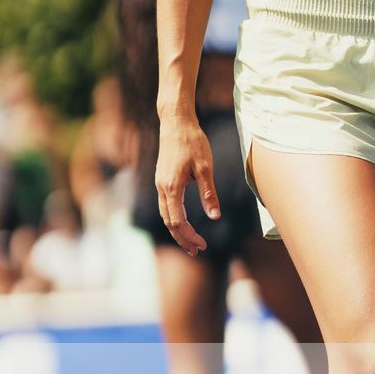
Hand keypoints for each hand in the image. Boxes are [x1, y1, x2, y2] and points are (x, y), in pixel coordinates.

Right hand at [155, 113, 220, 254]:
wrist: (176, 122)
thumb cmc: (192, 142)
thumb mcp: (205, 167)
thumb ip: (209, 193)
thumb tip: (215, 216)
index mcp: (171, 187)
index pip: (177, 222)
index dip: (190, 236)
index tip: (203, 245)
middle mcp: (161, 188)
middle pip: (168, 222)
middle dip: (182, 239)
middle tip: (197, 251)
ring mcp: (159, 183)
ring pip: (164, 214)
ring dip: (177, 230)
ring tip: (191, 241)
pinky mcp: (162, 179)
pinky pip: (164, 205)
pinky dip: (173, 218)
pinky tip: (183, 221)